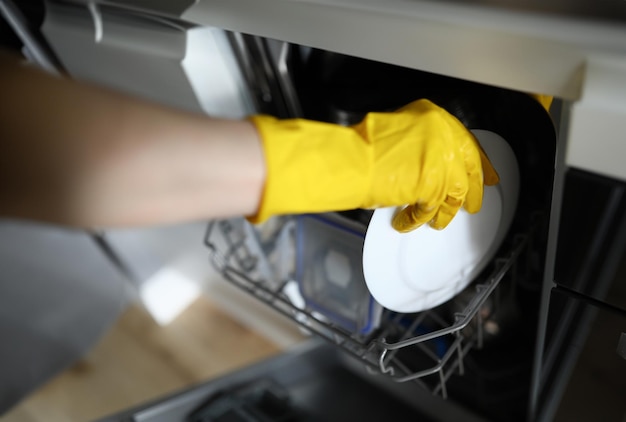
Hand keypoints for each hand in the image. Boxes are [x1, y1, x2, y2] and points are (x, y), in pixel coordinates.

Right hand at [249, 99, 498, 231]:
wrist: (351, 159)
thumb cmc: (362, 146)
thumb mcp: (397, 130)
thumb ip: (419, 141)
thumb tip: (429, 161)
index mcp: (434, 116)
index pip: (466, 141)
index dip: (478, 162)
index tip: (485, 174)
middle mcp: (442, 135)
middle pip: (469, 166)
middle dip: (472, 189)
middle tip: (473, 203)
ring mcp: (441, 161)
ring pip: (455, 192)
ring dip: (446, 211)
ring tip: (438, 222)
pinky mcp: (433, 186)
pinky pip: (432, 209)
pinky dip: (419, 219)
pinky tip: (409, 223)